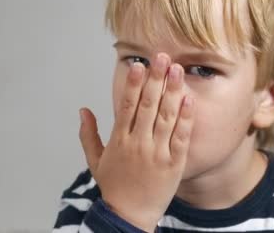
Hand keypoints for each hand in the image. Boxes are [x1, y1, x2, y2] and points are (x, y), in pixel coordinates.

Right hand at [78, 53, 194, 231]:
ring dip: (172, 91)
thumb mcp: (95, 161)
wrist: (129, 216)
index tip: (138, 65)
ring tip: (177, 70)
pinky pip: (181, 136)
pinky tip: (190, 99)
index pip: (127, 106)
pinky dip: (186, 118)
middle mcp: (138, 144)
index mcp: (119, 141)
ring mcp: (157, 153)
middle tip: (161, 57)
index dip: (133, 84)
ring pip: (166, 117)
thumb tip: (83, 110)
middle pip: (147, 105)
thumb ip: (88, 134)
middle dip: (155, 79)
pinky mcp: (174, 163)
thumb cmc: (114, 187)